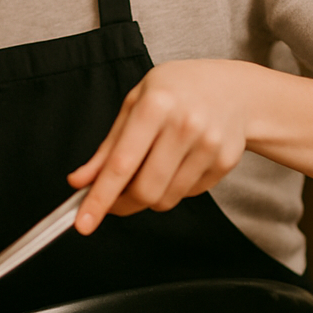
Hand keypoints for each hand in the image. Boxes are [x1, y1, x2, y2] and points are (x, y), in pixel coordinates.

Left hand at [66, 60, 253, 233]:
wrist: (233, 89)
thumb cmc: (176, 91)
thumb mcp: (135, 104)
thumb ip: (107, 147)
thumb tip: (79, 181)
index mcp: (156, 105)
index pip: (122, 164)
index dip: (99, 197)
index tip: (84, 223)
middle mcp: (185, 124)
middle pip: (146, 190)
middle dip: (123, 204)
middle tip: (113, 199)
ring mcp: (209, 144)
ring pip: (166, 198)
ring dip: (149, 196)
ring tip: (151, 167)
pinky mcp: (225, 161)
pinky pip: (188, 194)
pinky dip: (174, 188)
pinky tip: (178, 162)